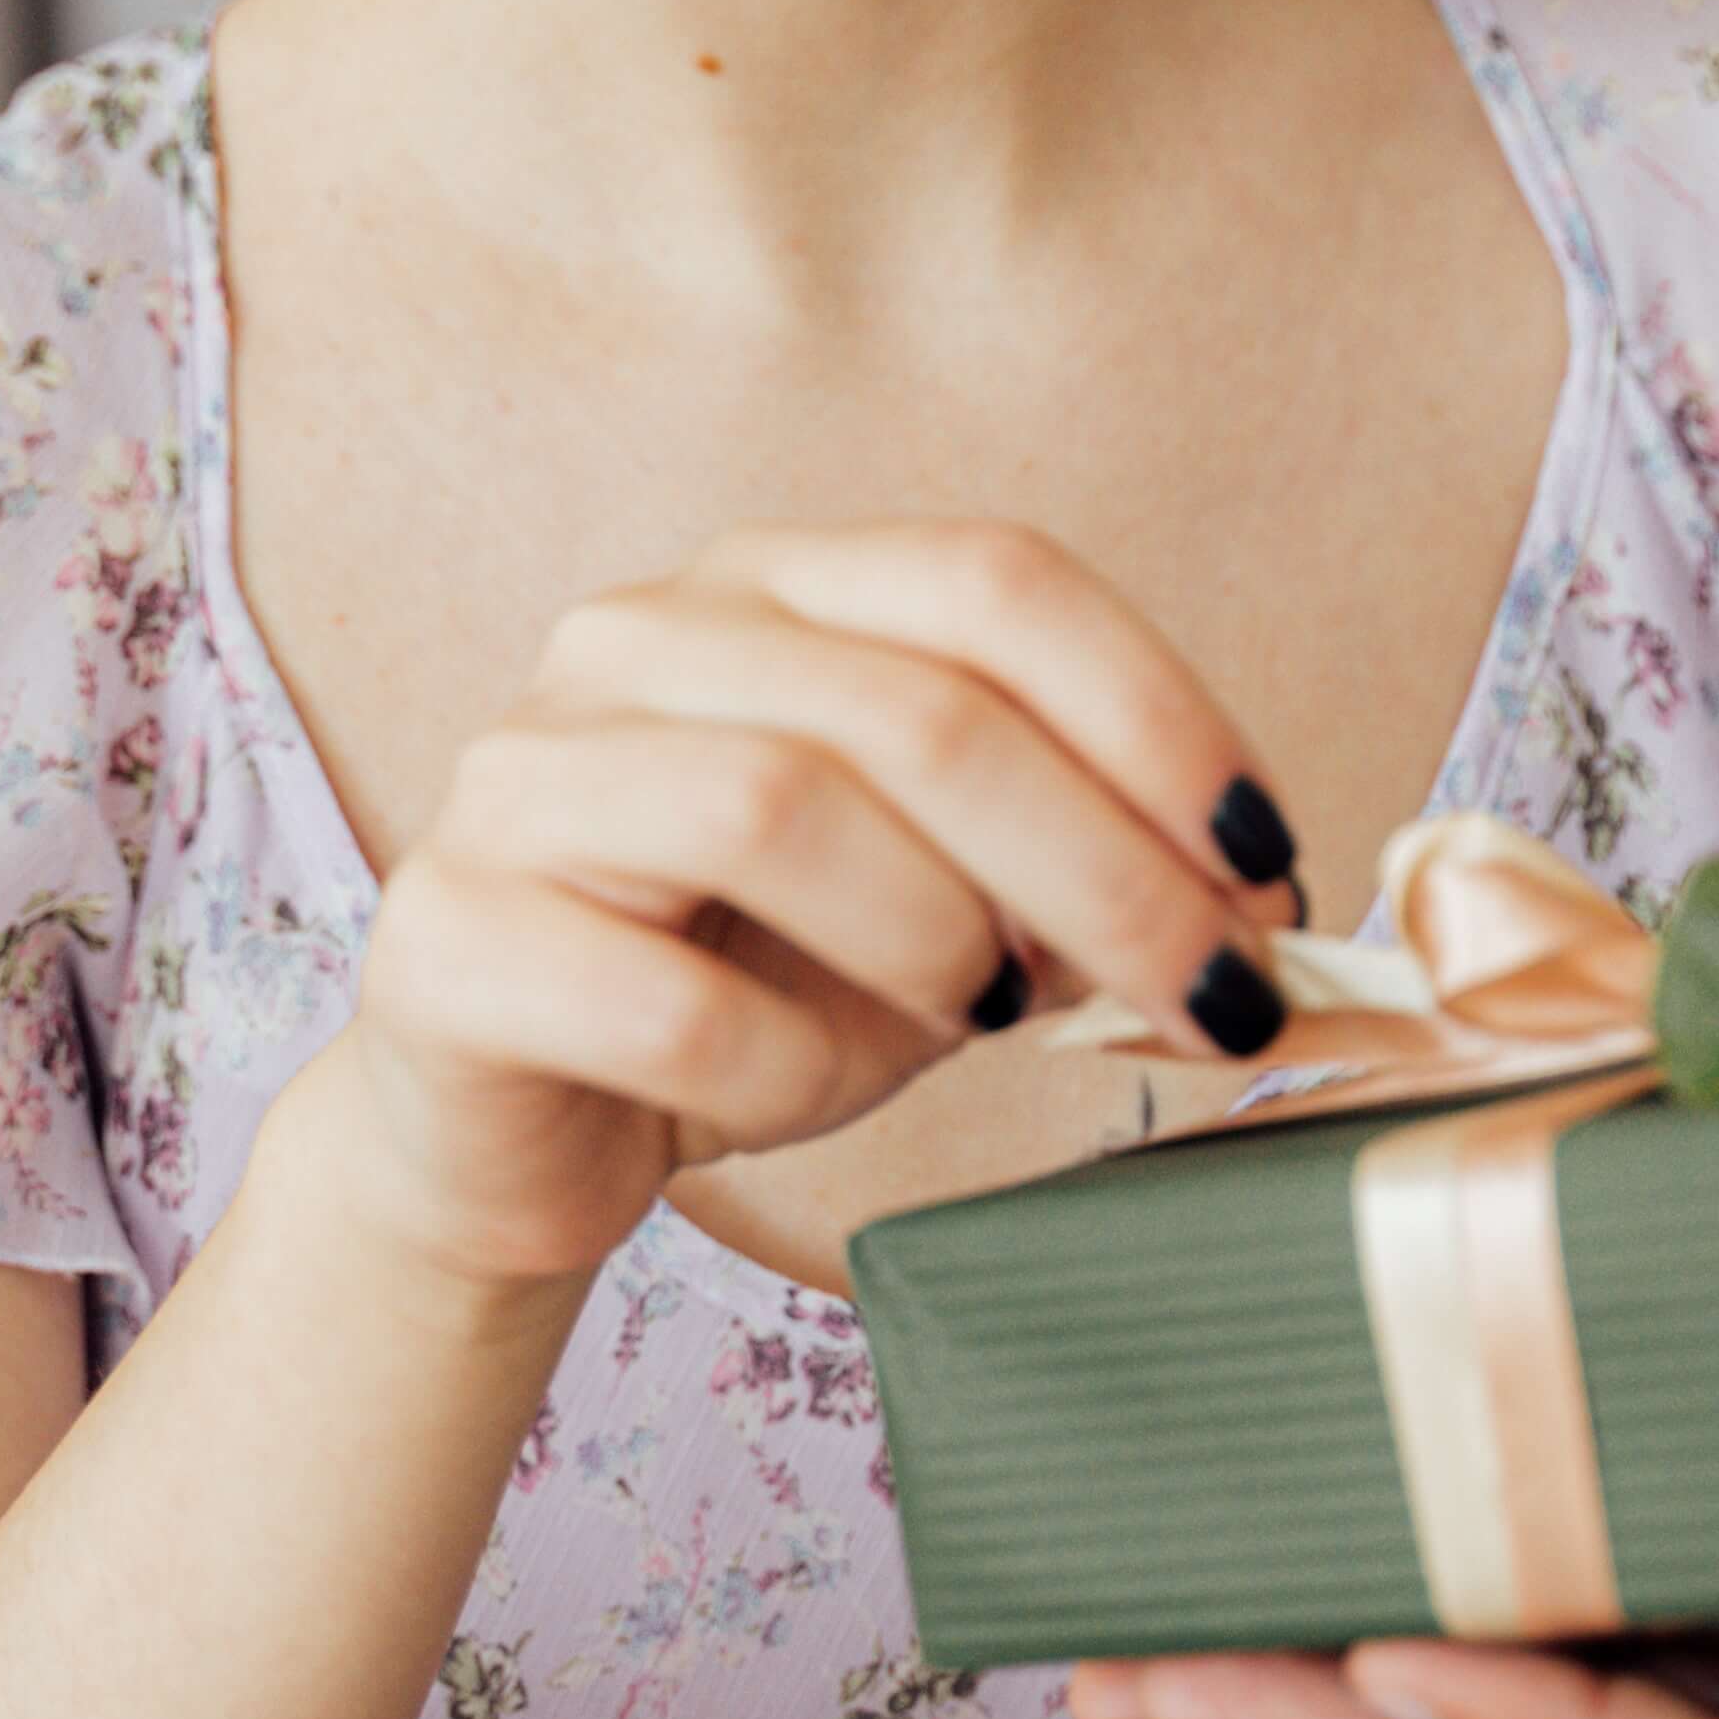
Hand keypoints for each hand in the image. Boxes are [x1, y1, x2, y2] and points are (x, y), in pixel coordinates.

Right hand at [326, 521, 1304, 1301]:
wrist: (523, 1138)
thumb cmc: (754, 993)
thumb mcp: (950, 910)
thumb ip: (1079, 871)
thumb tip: (1256, 906)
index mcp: (773, 585)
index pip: (997, 581)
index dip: (1161, 717)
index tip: (1271, 862)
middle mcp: (635, 639)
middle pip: (917, 708)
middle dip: (1105, 870)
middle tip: (1215, 1001)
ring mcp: (523, 777)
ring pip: (776, 807)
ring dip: (937, 939)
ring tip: (982, 1022)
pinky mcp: (446, 939)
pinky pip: (662, 1001)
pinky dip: (778, 1072)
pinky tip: (795, 1097)